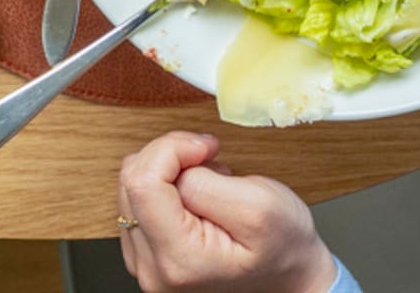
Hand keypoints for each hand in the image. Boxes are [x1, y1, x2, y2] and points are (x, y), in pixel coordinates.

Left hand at [118, 133, 335, 292]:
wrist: (288, 270)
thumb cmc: (281, 245)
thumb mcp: (257, 206)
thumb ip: (205, 183)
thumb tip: (174, 168)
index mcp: (179, 260)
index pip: (143, 183)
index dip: (172, 148)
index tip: (204, 148)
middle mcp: (153, 267)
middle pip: (132, 180)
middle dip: (171, 156)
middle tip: (210, 161)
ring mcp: (146, 262)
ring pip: (131, 184)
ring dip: (169, 169)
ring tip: (209, 182)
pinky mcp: (145, 250)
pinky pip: (137, 197)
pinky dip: (165, 183)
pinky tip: (194, 193)